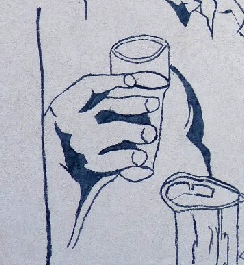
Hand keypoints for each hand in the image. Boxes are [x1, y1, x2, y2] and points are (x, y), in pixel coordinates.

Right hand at [47, 72, 167, 181]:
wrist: (69, 185)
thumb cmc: (90, 142)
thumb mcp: (91, 118)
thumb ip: (111, 101)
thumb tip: (156, 81)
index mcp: (65, 106)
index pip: (89, 85)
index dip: (114, 79)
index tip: (135, 79)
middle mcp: (68, 124)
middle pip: (107, 105)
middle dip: (135, 102)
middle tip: (156, 104)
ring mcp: (77, 146)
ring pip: (113, 130)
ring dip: (135, 130)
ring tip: (151, 134)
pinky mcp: (88, 166)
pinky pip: (112, 159)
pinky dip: (129, 157)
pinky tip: (143, 158)